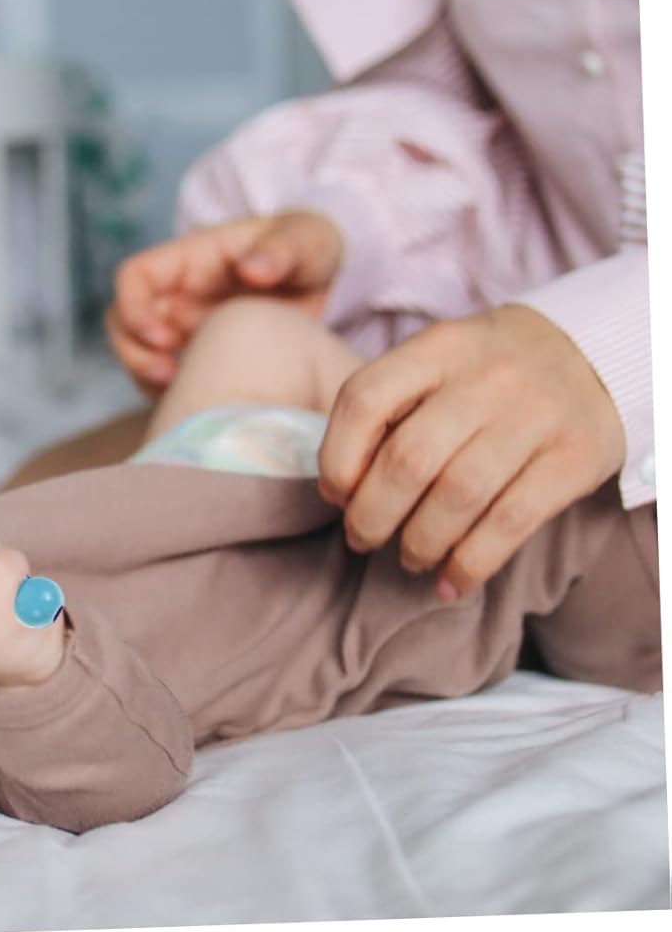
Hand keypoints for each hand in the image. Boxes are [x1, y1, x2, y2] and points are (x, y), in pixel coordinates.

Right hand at [105, 210, 343, 395]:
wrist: (319, 280)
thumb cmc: (306, 248)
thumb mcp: (307, 239)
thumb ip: (283, 248)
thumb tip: (252, 269)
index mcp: (190, 259)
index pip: (134, 277)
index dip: (134, 308)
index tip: (163, 338)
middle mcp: (176, 294)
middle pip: (123, 321)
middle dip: (135, 352)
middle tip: (170, 376)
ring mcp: (182, 326)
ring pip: (136, 351)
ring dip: (146, 375)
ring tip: (182, 391)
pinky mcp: (196, 355)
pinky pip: (163, 378)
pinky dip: (171, 394)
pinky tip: (203, 404)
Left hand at [318, 305, 626, 598]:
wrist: (597, 355)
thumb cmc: (490, 371)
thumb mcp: (439, 359)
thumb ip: (393, 405)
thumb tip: (340, 486)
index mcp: (437, 348)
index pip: (364, 399)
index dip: (337, 456)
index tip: (335, 493)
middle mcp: (484, 379)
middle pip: (408, 458)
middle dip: (372, 513)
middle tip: (362, 538)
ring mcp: (534, 417)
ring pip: (458, 495)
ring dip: (421, 541)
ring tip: (409, 558)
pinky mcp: (575, 458)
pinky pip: (511, 522)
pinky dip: (472, 563)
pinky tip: (451, 583)